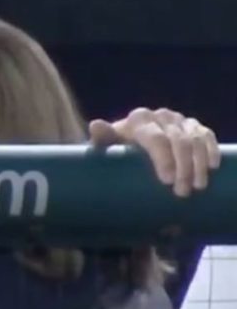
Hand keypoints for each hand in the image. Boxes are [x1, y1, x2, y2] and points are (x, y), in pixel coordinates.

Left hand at [89, 107, 219, 196]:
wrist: (127, 142)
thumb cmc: (116, 148)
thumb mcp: (106, 144)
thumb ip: (102, 137)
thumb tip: (95, 125)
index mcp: (139, 119)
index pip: (156, 138)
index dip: (164, 159)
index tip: (167, 181)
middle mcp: (161, 116)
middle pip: (178, 141)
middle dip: (183, 168)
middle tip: (182, 192)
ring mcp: (178, 120)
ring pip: (195, 140)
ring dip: (199, 164)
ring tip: (197, 186)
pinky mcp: (192, 125)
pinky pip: (206, 135)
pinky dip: (211, 150)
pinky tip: (212, 167)